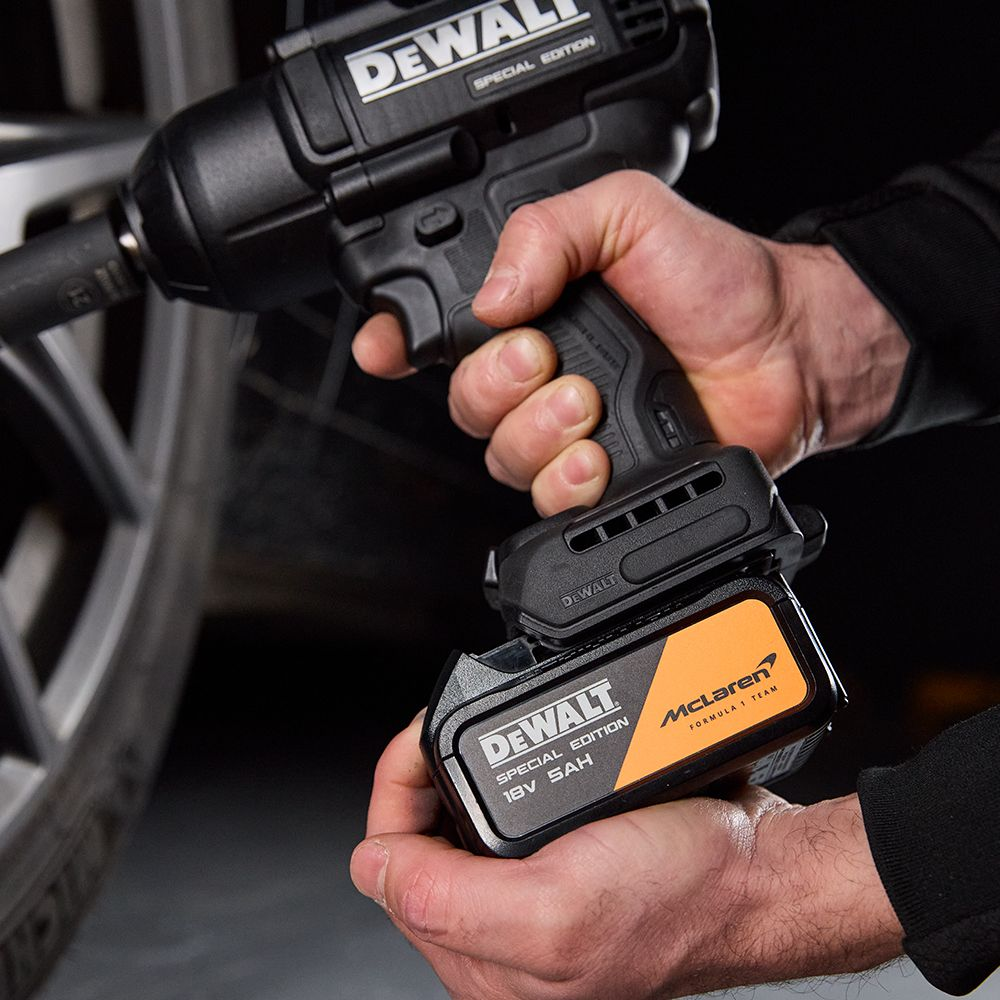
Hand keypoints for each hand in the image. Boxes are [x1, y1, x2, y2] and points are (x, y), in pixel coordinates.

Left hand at [351, 715, 903, 999]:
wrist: (755, 873)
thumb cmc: (680, 899)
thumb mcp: (558, 910)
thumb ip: (449, 900)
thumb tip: (371, 867)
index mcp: (483, 961)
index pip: (390, 867)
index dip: (396, 792)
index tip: (423, 739)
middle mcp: (499, 937)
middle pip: (416, 843)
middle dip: (424, 777)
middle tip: (446, 726)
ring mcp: (530, 899)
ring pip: (455, 824)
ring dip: (456, 772)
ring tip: (475, 732)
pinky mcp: (560, 865)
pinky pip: (501, 817)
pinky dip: (497, 775)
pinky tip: (513, 754)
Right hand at [352, 171, 908, 514]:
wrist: (787, 349)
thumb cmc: (717, 280)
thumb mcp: (628, 214)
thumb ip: (548, 231)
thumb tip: (489, 297)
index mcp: (535, 310)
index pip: (439, 332)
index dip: (396, 343)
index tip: (387, 348)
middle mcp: (542, 374)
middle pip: (463, 402)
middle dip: (492, 384)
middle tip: (544, 356)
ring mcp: (570, 430)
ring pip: (500, 454)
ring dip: (534, 430)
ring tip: (587, 401)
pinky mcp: (601, 478)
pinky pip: (548, 500)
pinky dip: (563, 483)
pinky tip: (594, 458)